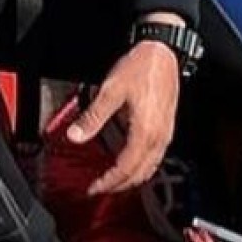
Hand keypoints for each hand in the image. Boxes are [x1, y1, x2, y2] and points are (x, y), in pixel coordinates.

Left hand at [62, 39, 179, 195]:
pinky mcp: (167, 126)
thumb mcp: (111, 90)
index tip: (93, 188)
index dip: (108, 181)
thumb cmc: (141, 67)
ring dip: (131, 178)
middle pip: (140, 173)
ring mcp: (165, 132)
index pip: (125, 168)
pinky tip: (130, 162)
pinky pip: (156, 156)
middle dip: (119, 185)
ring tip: (113, 180)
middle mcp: (159, 136)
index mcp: (145, 131)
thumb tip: (75, 136)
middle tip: (100, 188)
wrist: (163, 52)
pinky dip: (142, 166)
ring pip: (150, 167)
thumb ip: (93, 117)